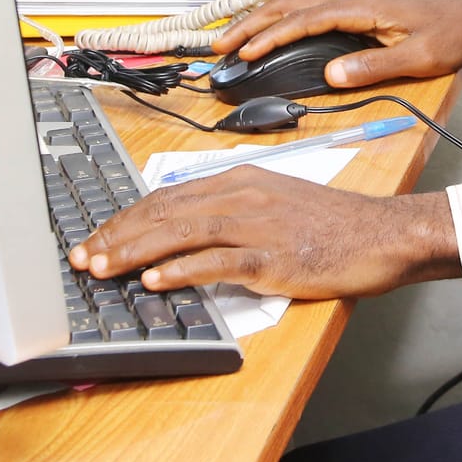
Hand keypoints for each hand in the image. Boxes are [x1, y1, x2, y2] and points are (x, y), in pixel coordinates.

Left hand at [68, 172, 460, 299]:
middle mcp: (243, 194)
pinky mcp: (271, 256)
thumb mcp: (273, 202)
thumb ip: (229, 211)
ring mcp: (257, 224)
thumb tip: (183, 234)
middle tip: (83, 256)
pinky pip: (218, 262)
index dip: (126, 217)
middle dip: (118, 235)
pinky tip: (156, 282)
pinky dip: (183, 271)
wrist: (378, 232)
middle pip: (166, 211)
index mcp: (241, 178)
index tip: (97, 236)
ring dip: (136, 253)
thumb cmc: (328, 222)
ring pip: (182, 233)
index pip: (168, 195)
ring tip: (103, 268)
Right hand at [212, 0, 461, 89]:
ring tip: (233, 38)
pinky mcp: (358, 12)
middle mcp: (353, 2)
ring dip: (262, 18)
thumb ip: (374, 67)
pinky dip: (282, 18)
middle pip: (290, 6)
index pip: (305, 19)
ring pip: (296, 5)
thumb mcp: (418, 58)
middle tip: (220, 45)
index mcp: (363, 9)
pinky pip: (309, 10)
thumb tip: (331, 76)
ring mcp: (354, 4)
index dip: (271, 36)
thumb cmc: (451, 34)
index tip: (245, 53)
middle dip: (251, 23)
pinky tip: (272, 30)